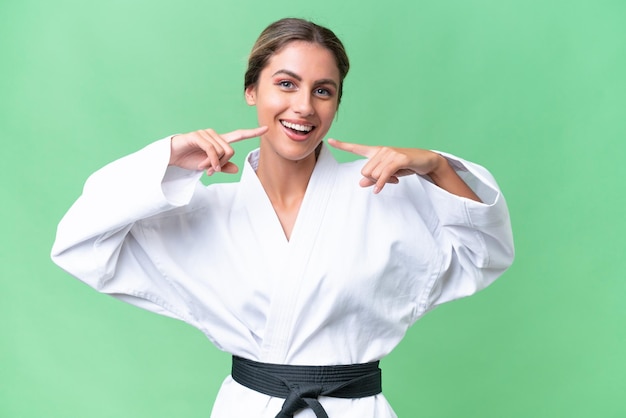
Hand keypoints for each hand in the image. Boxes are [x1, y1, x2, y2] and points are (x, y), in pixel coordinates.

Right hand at [170, 126, 267, 174]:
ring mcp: (205, 134)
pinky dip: (211, 161)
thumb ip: (222, 167)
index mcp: (219, 141)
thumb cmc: (189, 159)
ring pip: (222, 151)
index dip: (252, 133)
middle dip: (223, 164)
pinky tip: (204, 167)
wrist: (171, 157)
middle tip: (211, 171)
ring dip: (214, 164)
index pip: (238, 135)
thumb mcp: (208, 166)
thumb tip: (236, 169)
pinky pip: (211, 150)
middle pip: (230, 150)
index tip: (266, 129)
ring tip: (203, 167)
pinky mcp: (197, 136)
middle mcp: (214, 135)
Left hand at [328, 138, 443, 192]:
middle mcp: (381, 150)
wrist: (426, 161)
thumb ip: (374, 178)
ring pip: (374, 174)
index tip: (330, 140)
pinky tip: (378, 190)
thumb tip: (361, 183)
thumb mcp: (388, 173)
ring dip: (382, 181)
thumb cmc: (405, 166)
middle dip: (374, 180)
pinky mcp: (399, 158)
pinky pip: (384, 175)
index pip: (356, 148)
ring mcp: (390, 153)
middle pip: (365, 171)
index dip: (342, 145)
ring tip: (394, 178)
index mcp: (376, 151)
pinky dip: (381, 184)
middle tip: (388, 179)